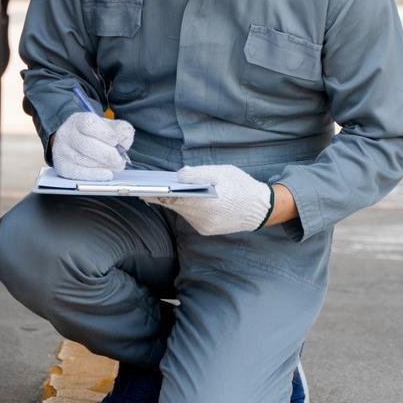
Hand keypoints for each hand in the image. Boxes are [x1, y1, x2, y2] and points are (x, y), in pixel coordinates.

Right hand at [51, 112, 134, 180]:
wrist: (73, 142)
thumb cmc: (94, 135)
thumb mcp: (108, 126)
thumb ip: (121, 130)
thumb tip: (124, 142)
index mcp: (78, 120)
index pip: (89, 125)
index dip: (106, 134)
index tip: (116, 141)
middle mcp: (67, 134)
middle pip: (87, 145)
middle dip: (108, 155)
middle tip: (119, 160)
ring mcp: (62, 151)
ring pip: (85, 160)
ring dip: (104, 165)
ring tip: (113, 166)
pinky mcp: (62, 166)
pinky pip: (79, 173)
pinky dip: (96, 175)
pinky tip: (107, 174)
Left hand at [145, 165, 271, 235]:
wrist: (261, 209)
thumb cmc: (241, 186)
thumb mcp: (220, 172)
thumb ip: (197, 173)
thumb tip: (177, 176)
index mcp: (205, 203)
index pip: (173, 199)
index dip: (155, 194)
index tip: (141, 189)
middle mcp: (202, 218)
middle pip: (174, 206)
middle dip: (161, 196)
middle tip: (147, 187)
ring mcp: (203, 227)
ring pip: (181, 211)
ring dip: (174, 201)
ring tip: (162, 190)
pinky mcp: (206, 230)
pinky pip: (189, 217)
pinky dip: (185, 207)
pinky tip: (181, 198)